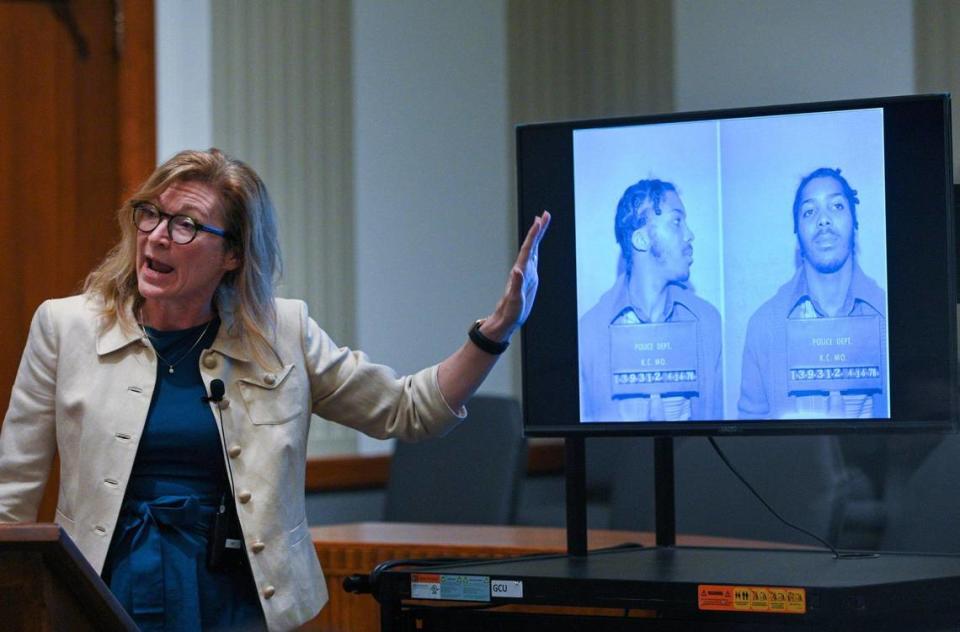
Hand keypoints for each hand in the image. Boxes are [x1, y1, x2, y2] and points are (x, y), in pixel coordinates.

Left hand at [482, 210, 550, 340]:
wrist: (505, 319)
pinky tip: (537, 245)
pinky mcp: (529, 278)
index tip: (539, 220)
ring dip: (537, 236)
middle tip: (545, 214)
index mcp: (521, 272)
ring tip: (542, 222)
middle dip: (538, 229)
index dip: (534, 234)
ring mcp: (526, 272)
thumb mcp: (514, 300)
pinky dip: (537, 248)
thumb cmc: (510, 312)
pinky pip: (534, 258)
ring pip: (533, 249)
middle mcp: (523, 269)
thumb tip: (517, 270)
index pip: (529, 249)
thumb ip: (516, 284)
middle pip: (532, 245)